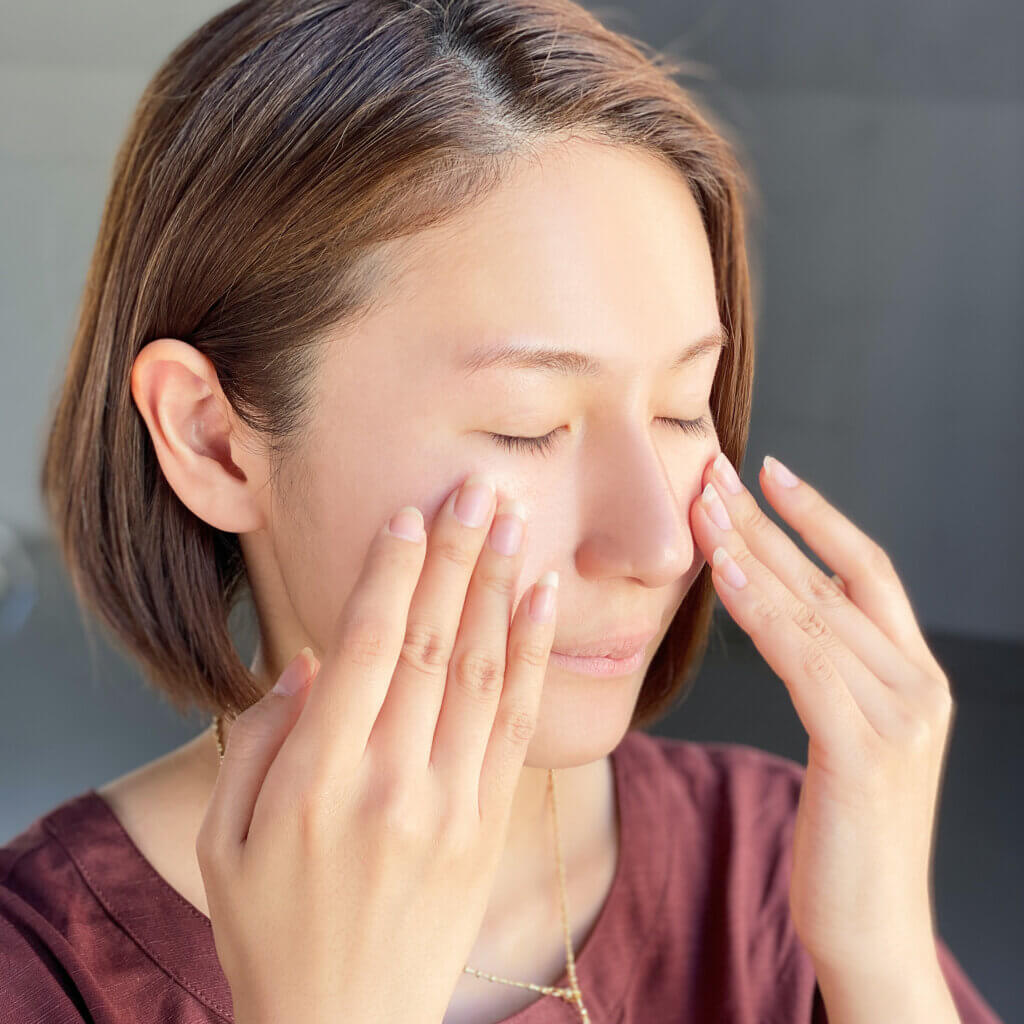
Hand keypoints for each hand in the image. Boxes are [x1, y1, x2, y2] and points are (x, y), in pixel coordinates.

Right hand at [195, 475, 558, 1023]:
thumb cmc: (271, 931)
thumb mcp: (227, 838)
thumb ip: (261, 739)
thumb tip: (309, 660)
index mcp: (319, 779)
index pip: (366, 647)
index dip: (391, 572)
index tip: (409, 513)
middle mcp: (392, 781)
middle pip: (432, 643)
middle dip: (455, 555)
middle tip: (475, 487)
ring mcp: (451, 804)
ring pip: (481, 671)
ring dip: (499, 587)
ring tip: (512, 521)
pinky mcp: (490, 824)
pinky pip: (517, 724)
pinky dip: (530, 654)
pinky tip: (542, 600)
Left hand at [690, 452, 954, 976]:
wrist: (872, 933)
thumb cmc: (845, 835)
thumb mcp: (845, 738)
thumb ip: (827, 674)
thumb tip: (777, 612)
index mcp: (914, 676)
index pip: (868, 571)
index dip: (819, 516)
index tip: (769, 471)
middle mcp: (917, 685)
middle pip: (833, 579)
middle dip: (768, 521)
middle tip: (714, 473)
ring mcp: (899, 717)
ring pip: (815, 611)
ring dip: (754, 553)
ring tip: (705, 509)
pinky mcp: (865, 752)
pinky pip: (803, 662)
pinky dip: (761, 613)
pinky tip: (724, 575)